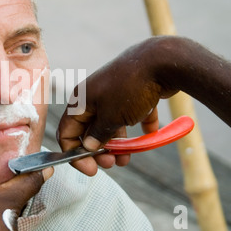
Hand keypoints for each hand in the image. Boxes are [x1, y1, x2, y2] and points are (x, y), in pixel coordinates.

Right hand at [57, 39, 177, 175]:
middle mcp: (94, 97)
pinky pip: (132, 115)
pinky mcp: (133, 94)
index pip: (67, 132)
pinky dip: (138, 127)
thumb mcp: (111, 117)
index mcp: (81, 101)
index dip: (74, 153)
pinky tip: (149, 134)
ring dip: (118, 144)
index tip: (91, 169)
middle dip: (99, 150)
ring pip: (111, 125)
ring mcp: (114, 95)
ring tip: (128, 156)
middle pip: (89, 130)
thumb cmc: (131, 88)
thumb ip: (98, 135)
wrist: (162, 61)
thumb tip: (88, 147)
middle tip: (112, 163)